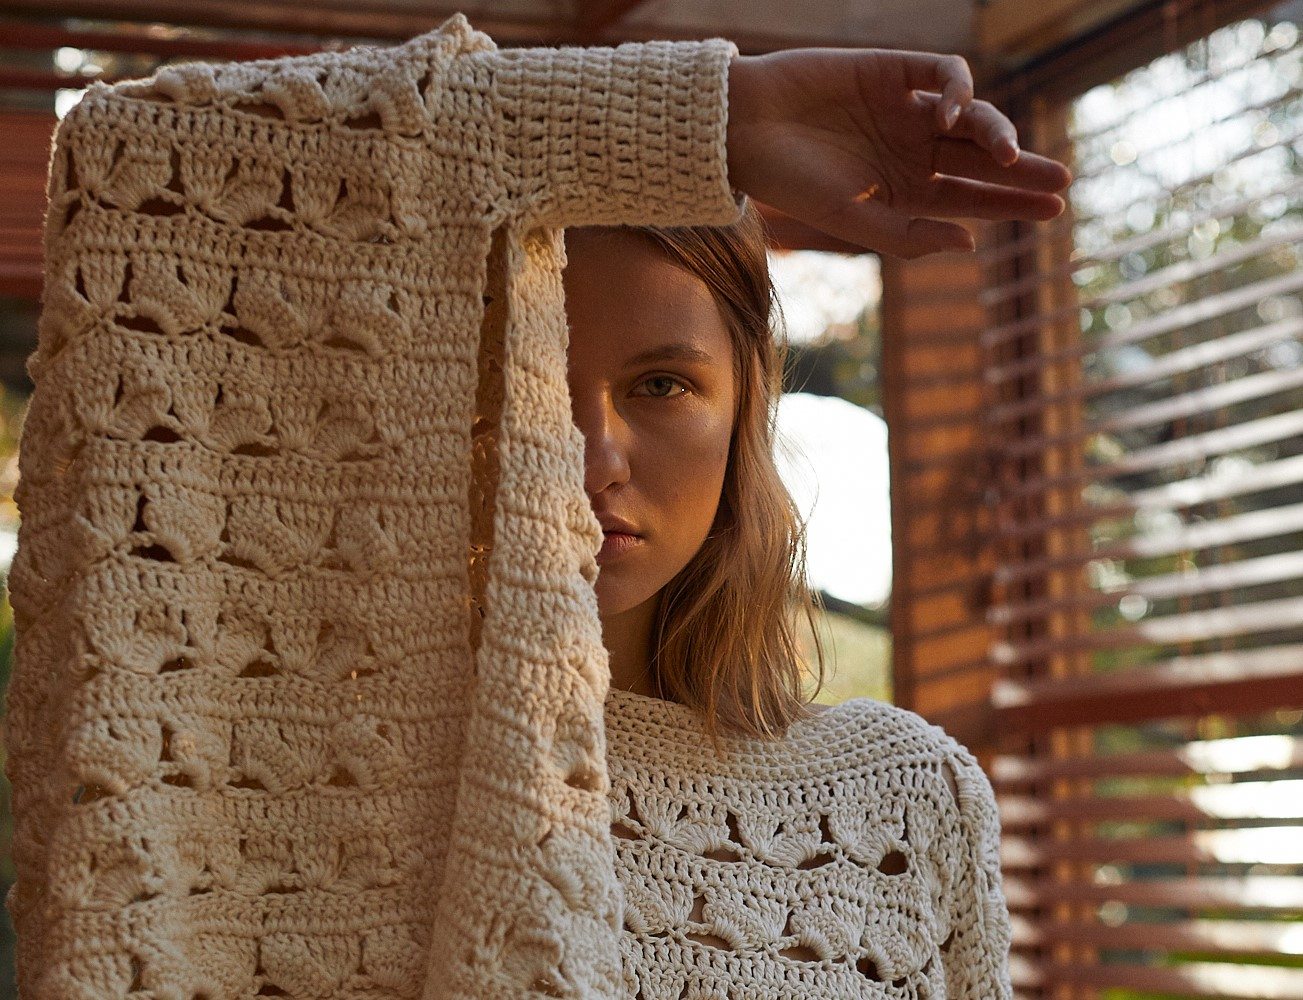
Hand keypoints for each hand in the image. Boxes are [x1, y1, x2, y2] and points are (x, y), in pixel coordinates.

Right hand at [725, 49, 1072, 257]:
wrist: (747, 128)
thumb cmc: (791, 182)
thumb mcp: (852, 221)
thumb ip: (909, 237)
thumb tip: (971, 243)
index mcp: (904, 192)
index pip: (971, 199)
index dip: (1013, 203)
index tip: (1054, 208)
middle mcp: (912, 151)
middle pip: (982, 160)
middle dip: (1023, 170)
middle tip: (1061, 181)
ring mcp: (906, 109)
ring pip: (972, 117)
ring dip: (997, 134)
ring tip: (1009, 156)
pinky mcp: (895, 69)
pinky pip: (943, 74)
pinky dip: (958, 89)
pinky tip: (951, 113)